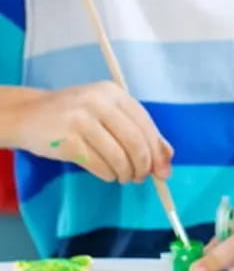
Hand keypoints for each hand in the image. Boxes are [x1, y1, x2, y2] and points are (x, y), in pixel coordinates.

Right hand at [8, 82, 170, 183]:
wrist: (28, 114)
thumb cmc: (76, 115)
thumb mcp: (108, 114)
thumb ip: (138, 131)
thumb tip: (166, 159)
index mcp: (114, 93)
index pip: (145, 123)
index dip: (156, 150)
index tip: (163, 170)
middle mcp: (98, 102)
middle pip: (134, 140)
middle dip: (143, 165)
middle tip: (142, 177)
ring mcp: (80, 120)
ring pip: (117, 155)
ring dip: (126, 173)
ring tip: (124, 177)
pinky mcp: (65, 140)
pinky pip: (97, 164)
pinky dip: (109, 174)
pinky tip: (109, 175)